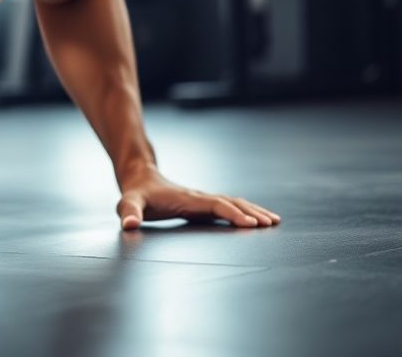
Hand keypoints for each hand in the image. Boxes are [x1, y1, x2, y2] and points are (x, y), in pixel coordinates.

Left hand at [116, 168, 281, 229]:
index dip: (233, 214)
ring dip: (253, 210)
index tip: (252, 224)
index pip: (216, 206)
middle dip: (252, 212)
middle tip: (272, 223)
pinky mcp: (202, 204)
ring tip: (274, 221)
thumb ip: (128, 213)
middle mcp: (199, 197)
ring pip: (233, 202)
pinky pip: (228, 207)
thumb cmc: (136, 193)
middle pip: (232, 202)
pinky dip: (244, 212)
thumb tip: (129, 225)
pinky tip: (256, 220)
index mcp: (187, 199)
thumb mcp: (128, 202)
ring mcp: (202, 200)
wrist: (139, 177)